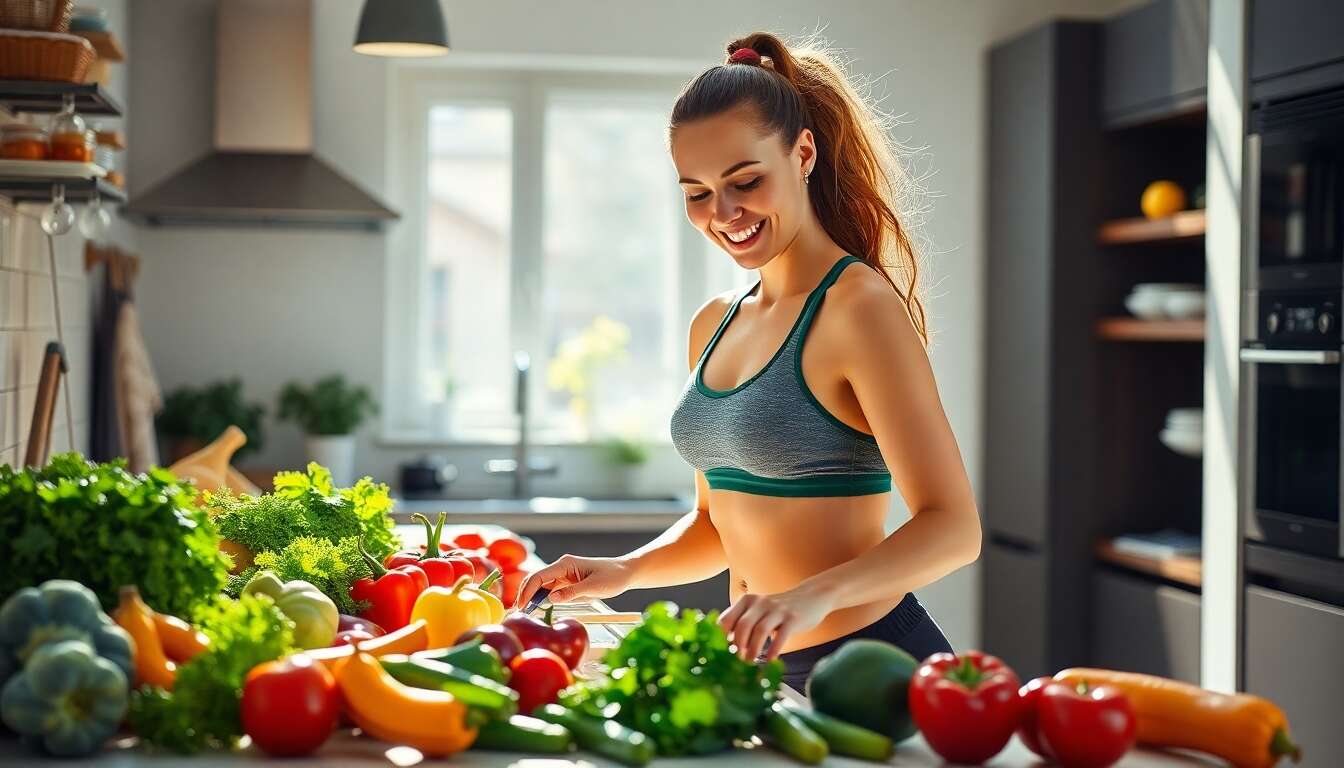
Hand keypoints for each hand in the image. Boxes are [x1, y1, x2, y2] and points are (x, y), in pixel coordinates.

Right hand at [513, 554, 634, 607]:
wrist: (626, 572)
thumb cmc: (613, 576)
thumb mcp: (594, 587)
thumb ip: (572, 593)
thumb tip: (551, 599)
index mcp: (565, 564)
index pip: (539, 577)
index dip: (527, 591)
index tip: (522, 607)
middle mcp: (561, 568)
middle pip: (536, 580)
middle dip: (524, 595)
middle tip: (517, 613)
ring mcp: (563, 575)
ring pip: (541, 586)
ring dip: (531, 598)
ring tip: (524, 613)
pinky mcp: (567, 583)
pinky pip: (550, 591)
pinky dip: (541, 599)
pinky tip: (536, 609)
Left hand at [718, 586, 834, 661]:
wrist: (811, 596)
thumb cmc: (779, 610)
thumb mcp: (759, 611)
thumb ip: (743, 623)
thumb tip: (725, 647)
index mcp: (747, 600)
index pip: (726, 619)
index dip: (721, 639)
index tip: (720, 654)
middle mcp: (760, 602)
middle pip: (742, 625)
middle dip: (737, 647)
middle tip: (735, 663)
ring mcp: (777, 609)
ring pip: (760, 631)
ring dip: (753, 650)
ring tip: (750, 664)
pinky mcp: (793, 618)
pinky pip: (781, 636)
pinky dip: (774, 650)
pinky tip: (770, 661)